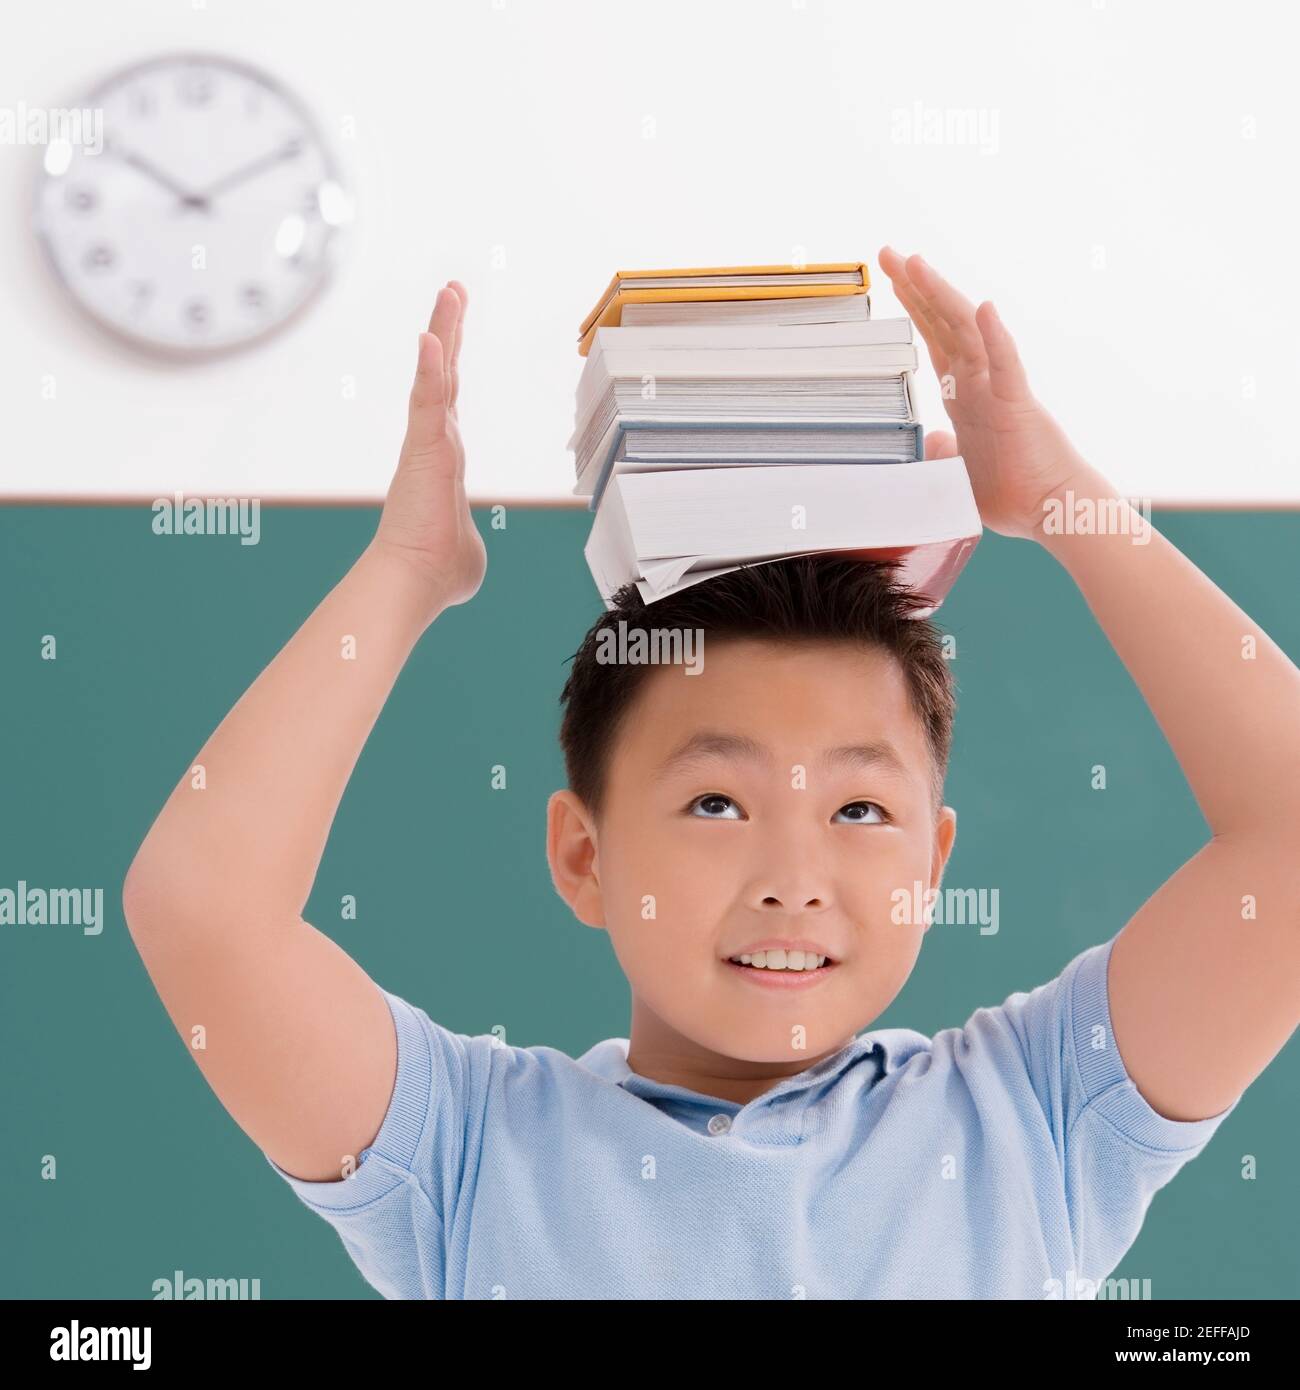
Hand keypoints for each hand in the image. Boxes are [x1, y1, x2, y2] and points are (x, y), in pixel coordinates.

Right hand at [373, 282, 486, 610]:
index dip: (447, 367)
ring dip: (443, 331)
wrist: (416, 580)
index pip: (446, 403)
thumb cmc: (437, 570)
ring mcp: (430, 443)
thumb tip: (464, 551)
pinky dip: (428, 367)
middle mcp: (434, 444)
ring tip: (450, 292)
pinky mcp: (427, 449)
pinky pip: (428, 400)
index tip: (448, 335)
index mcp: (443, 461)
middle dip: (447, 330)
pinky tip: (432, 334)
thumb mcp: (466, 550)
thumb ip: (468, 537)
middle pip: (441, 374)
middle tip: (451, 291)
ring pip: (437, 375)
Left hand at [878, 247, 1091, 540]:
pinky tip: (985, 308)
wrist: (1050, 509)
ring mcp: (997, 389)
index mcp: (965, 394)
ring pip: (966, 332)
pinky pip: (1006, 365)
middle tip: (887, 252)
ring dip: (941, 295)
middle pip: (943, 322)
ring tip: (915, 263)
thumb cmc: (1013, 492)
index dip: (913, 306)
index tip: (892, 276)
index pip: (934, 338)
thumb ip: (945, 452)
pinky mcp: (1017, 405)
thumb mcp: (961, 471)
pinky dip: (995, 336)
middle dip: (914, 286)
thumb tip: (933, 441)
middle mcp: (979, 382)